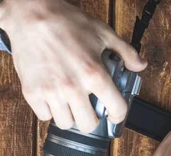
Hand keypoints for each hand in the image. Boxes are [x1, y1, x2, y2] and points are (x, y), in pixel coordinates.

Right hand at [0, 0, 146, 131]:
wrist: (30, 15)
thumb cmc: (66, 21)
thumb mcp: (103, 32)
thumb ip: (126, 52)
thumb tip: (140, 65)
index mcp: (94, 74)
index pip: (116, 109)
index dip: (118, 114)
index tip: (113, 113)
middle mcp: (73, 87)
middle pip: (88, 125)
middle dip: (91, 118)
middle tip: (88, 108)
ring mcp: (51, 92)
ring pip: (65, 123)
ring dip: (70, 116)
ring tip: (70, 102)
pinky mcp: (32, 93)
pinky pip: (44, 116)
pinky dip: (49, 110)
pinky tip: (53, 98)